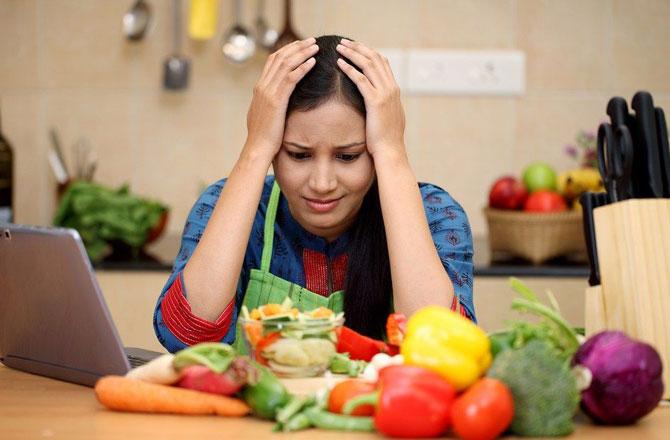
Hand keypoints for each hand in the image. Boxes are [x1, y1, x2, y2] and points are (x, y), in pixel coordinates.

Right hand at [244, 38, 318, 158]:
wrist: (257, 149)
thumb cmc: (264, 138)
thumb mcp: (266, 116)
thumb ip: (270, 104)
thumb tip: (278, 101)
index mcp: (260, 88)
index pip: (273, 61)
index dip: (288, 50)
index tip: (302, 45)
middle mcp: (262, 86)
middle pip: (280, 57)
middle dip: (297, 47)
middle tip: (312, 41)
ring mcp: (268, 92)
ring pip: (286, 64)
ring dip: (302, 53)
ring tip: (316, 46)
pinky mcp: (276, 101)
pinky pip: (290, 79)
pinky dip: (302, 68)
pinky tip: (313, 62)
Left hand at [335, 39, 405, 158]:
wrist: (390, 151)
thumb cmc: (385, 139)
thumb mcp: (387, 117)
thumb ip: (383, 105)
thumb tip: (376, 102)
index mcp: (394, 90)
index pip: (382, 63)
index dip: (368, 52)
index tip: (355, 47)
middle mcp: (391, 88)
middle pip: (375, 58)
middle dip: (358, 48)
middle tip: (344, 42)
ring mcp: (385, 94)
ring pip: (368, 65)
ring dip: (352, 53)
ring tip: (339, 47)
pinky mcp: (375, 102)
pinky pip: (361, 79)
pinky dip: (350, 69)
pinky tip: (339, 63)